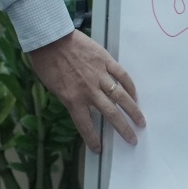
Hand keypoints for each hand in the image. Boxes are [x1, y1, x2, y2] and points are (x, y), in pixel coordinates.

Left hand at [27, 29, 143, 152]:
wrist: (49, 39)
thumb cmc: (46, 63)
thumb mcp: (54, 88)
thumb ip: (70, 97)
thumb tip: (81, 104)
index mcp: (73, 99)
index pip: (85, 125)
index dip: (92, 139)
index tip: (99, 149)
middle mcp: (89, 91)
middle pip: (111, 114)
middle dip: (123, 129)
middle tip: (132, 139)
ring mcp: (99, 75)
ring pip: (120, 97)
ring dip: (133, 110)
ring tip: (141, 121)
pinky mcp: (105, 60)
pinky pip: (121, 75)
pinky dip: (130, 86)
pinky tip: (135, 95)